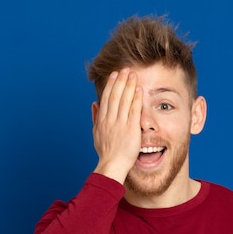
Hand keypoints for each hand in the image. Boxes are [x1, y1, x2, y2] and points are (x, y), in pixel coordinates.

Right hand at [92, 68, 142, 183]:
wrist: (112, 165)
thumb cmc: (106, 153)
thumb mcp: (96, 134)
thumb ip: (95, 118)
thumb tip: (94, 104)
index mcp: (102, 120)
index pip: (106, 98)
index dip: (111, 85)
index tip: (115, 74)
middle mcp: (110, 119)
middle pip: (115, 95)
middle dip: (120, 80)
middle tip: (125, 69)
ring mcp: (120, 123)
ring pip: (124, 100)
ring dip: (128, 85)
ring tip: (132, 74)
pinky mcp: (130, 128)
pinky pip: (133, 110)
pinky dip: (136, 98)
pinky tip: (138, 89)